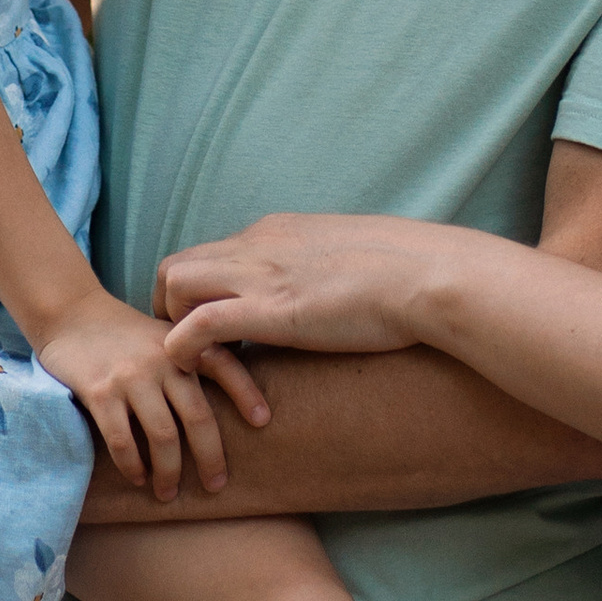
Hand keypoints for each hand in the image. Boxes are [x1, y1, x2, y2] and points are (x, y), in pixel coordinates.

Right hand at [37, 288, 269, 500]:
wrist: (72, 314)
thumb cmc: (125, 332)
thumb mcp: (166, 334)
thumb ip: (193, 355)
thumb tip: (229, 398)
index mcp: (183, 344)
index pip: (224, 366)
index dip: (246, 393)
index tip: (263, 422)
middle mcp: (163, 359)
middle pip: (197, 416)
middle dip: (210, 456)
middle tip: (216, 485)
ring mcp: (131, 376)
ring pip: (163, 435)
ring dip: (169, 471)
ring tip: (169, 492)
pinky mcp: (100, 392)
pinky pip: (122, 440)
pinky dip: (133, 465)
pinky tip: (138, 477)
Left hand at [157, 212, 459, 369]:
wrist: (429, 275)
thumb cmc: (407, 271)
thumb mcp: (351, 257)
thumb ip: (324, 267)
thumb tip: (329, 285)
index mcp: (277, 231)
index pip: (212, 253)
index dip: (203, 292)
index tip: (214, 326)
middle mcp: (258, 245)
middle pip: (178, 264)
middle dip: (172, 307)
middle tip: (195, 347)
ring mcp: (260, 275)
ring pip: (175, 283)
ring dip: (173, 322)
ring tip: (196, 360)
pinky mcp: (269, 311)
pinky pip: (197, 324)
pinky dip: (184, 347)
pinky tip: (197, 368)